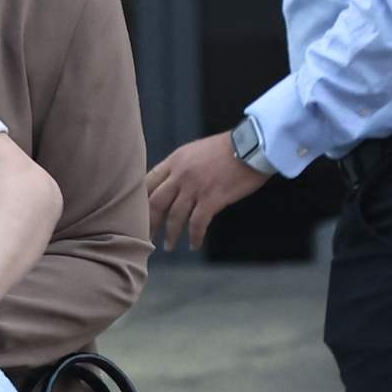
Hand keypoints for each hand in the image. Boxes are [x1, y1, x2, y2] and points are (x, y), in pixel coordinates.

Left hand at [146, 126, 279, 251]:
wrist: (254, 145)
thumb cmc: (229, 148)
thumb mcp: (196, 150)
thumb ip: (181, 166)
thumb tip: (172, 184)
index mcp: (175, 160)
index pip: (148, 182)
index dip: (140, 200)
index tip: (136, 214)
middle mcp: (181, 174)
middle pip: (156, 203)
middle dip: (150, 222)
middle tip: (147, 237)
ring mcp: (196, 187)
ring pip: (175, 216)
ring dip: (171, 234)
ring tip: (169, 246)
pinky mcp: (213, 198)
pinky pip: (197, 223)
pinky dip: (194, 236)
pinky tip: (194, 244)